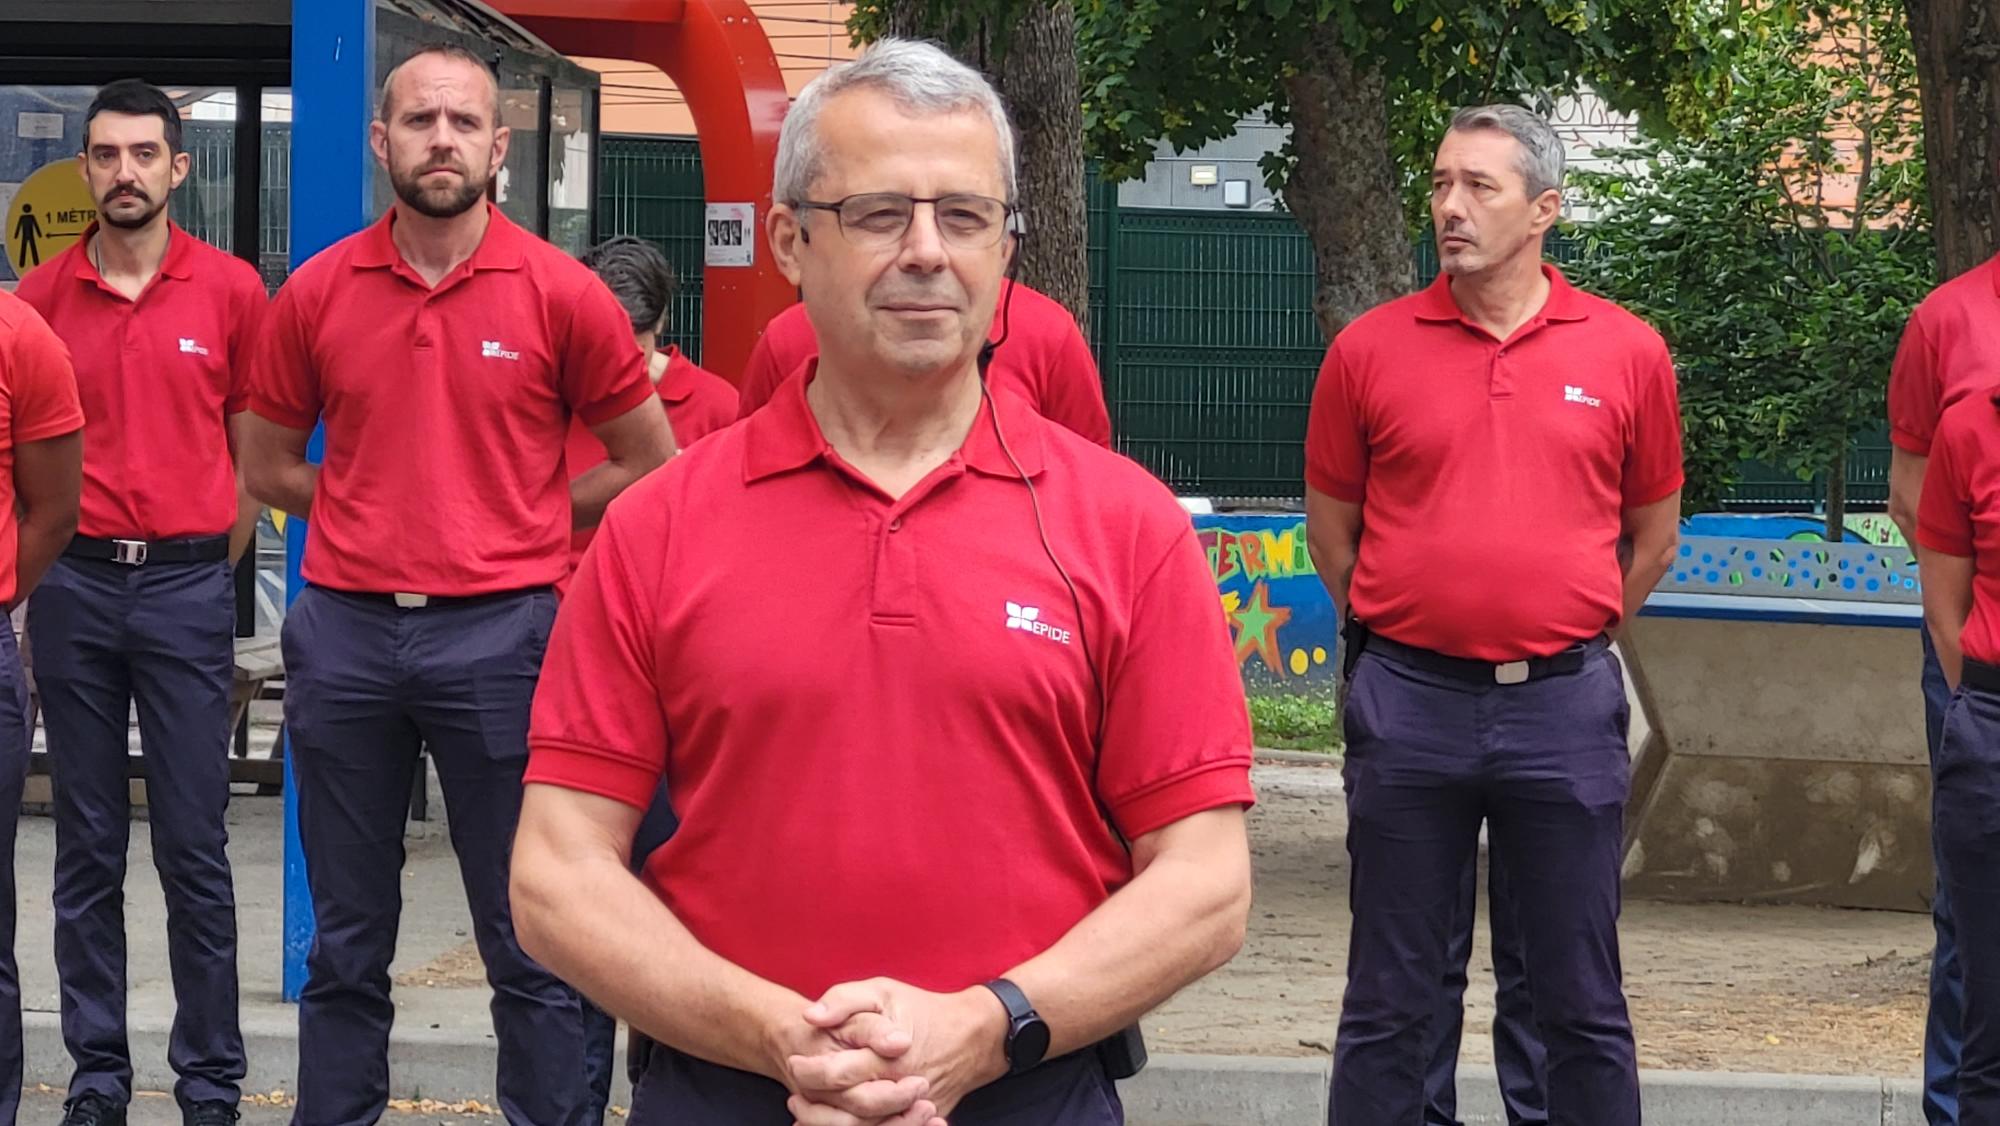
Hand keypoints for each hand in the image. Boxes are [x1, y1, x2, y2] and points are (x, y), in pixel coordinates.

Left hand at [793, 978, 1010, 1119]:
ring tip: (804, 1112)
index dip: (808, 1071)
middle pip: (846, 1109)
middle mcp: (898, 1087)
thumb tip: (811, 1016)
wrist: (974, 1038)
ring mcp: (910, 1109)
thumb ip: (844, 999)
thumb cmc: (924, 1010)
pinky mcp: (919, 1121)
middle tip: (793, 1094)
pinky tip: (832, 1123)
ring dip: (827, 1124)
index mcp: (887, 1055)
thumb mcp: (883, 991)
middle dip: (812, 1104)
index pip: (837, 1073)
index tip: (792, 1063)